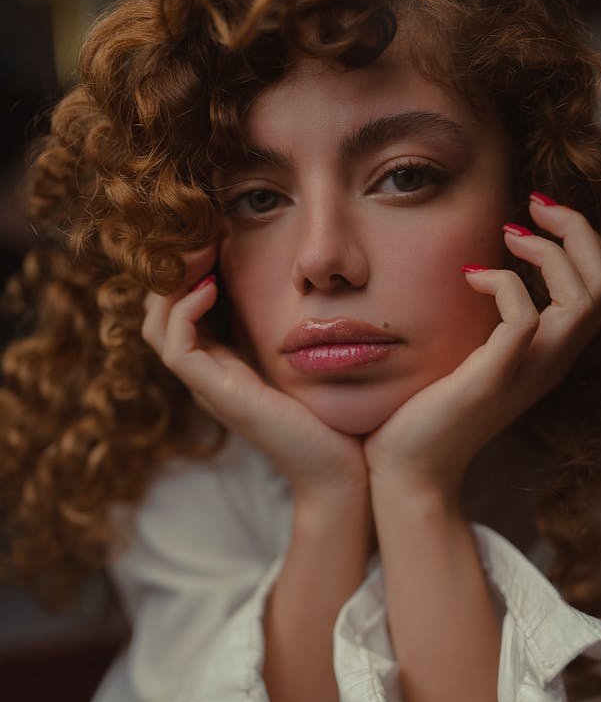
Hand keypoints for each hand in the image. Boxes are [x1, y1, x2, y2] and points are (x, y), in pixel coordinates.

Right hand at [141, 243, 366, 499]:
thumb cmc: (333, 414)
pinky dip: (185, 311)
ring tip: (200, 251)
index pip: (183, 309)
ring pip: (157, 326)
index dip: (190, 269)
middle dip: (174, 269)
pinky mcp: (215, 394)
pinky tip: (212, 286)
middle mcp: (209, 373)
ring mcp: (207, 386)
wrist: (343, 467)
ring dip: (172, 283)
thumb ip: (291, 325)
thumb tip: (300, 278)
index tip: (214, 234)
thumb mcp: (307, 357)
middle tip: (200, 234)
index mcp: (225, 363)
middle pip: (160, 313)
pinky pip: (176, 346)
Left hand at [364, 198, 600, 497]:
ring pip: (583, 298)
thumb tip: (478, 270)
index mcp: (550, 355)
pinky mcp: (493, 378)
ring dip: (551, 252)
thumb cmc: (430, 412)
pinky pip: (523, 317)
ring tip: (509, 233)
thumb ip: (489, 324)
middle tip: (536, 205)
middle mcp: (551, 363)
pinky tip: (469, 275)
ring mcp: (527, 372)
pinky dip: (501, 283)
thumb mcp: (473, 358)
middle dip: (578, 231)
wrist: (409, 470)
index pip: (600, 290)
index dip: (582, 243)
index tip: (539, 216)